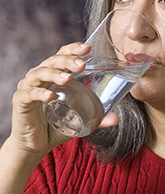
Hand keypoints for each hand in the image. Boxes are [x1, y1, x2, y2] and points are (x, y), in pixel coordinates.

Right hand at [9, 42, 118, 158]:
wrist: (35, 145)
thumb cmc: (56, 126)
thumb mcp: (80, 119)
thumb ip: (97, 118)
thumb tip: (116, 119)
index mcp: (55, 75)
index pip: (63, 54)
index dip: (74, 49)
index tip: (88, 48)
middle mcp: (41, 76)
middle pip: (53, 60)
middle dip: (68, 60)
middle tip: (81, 65)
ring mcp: (29, 87)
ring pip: (40, 72)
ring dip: (54, 73)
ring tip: (67, 79)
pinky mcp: (21, 101)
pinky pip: (29, 93)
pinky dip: (39, 93)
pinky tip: (50, 96)